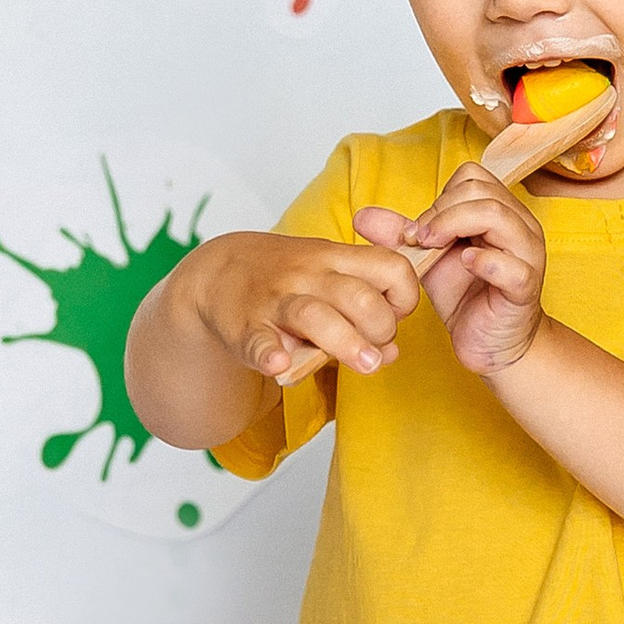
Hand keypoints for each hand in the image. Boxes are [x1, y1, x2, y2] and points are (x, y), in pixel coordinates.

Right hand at [188, 230, 421, 385]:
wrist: (218, 272)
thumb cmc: (287, 281)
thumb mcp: (329, 278)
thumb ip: (365, 311)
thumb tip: (391, 352)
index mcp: (335, 259)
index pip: (390, 266)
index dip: (405, 296)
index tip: (398, 316)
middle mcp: (308, 275)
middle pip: (359, 297)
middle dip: (382, 327)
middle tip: (375, 349)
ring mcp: (275, 300)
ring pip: (315, 316)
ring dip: (345, 342)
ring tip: (367, 364)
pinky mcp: (244, 327)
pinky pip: (258, 340)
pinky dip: (268, 353)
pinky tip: (279, 364)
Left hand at [343, 79, 613, 376]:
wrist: (490, 342)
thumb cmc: (465, 296)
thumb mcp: (426, 259)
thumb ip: (400, 235)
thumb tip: (362, 215)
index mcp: (499, 211)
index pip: (472, 176)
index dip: (440, 198)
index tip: (419, 230)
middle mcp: (520, 225)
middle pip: (481, 191)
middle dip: (441, 212)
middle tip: (420, 241)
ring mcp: (528, 254)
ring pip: (498, 216)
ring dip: (454, 227)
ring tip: (433, 249)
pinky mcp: (525, 287)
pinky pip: (511, 265)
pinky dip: (484, 261)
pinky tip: (464, 265)